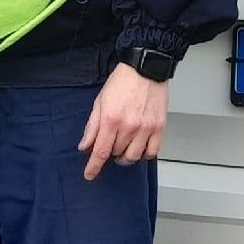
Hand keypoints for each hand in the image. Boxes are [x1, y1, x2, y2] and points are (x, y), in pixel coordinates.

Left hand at [77, 64, 168, 181]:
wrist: (145, 69)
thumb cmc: (122, 82)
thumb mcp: (100, 102)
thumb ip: (92, 126)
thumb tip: (85, 146)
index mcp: (111, 119)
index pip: (101, 152)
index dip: (93, 167)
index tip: (89, 174)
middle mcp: (129, 126)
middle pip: (116, 154)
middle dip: (110, 152)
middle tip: (111, 142)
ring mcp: (145, 128)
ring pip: (133, 156)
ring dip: (126, 156)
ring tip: (123, 147)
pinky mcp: (159, 127)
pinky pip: (152, 152)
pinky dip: (144, 154)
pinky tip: (139, 147)